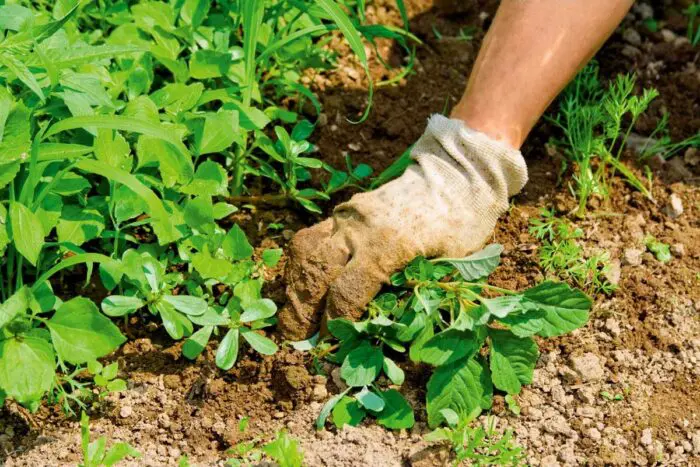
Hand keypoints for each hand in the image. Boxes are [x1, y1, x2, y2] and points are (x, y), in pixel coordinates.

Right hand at [278, 115, 527, 339]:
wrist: (456, 173)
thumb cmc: (462, 224)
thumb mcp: (451, 265)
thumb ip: (417, 293)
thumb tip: (383, 329)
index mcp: (388, 247)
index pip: (346, 293)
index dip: (335, 324)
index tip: (331, 342)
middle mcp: (360, 229)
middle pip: (315, 272)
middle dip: (301, 309)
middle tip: (297, 337)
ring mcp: (349, 216)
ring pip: (305, 251)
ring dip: (296, 284)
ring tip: (295, 311)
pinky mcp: (345, 209)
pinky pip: (313, 236)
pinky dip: (305, 263)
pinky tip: (306, 282)